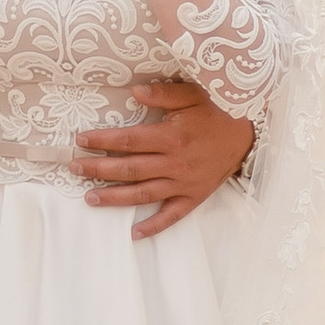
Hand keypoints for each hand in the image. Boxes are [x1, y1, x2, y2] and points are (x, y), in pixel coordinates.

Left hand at [73, 74, 254, 236]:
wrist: (250, 135)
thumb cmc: (219, 112)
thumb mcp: (193, 94)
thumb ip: (163, 94)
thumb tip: (135, 91)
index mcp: (172, 137)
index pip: (128, 141)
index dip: (102, 141)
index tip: (81, 140)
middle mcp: (175, 163)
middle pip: (129, 169)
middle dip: (98, 169)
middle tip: (74, 168)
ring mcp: (184, 183)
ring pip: (143, 194)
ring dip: (114, 198)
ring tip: (90, 199)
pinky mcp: (194, 197)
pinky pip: (171, 216)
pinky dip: (153, 226)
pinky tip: (133, 233)